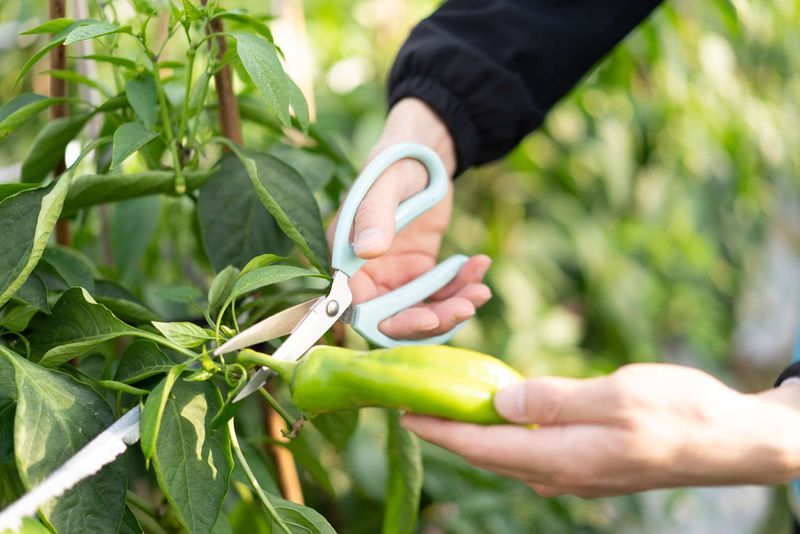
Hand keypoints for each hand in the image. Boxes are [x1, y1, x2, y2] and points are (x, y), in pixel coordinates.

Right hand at [327, 98, 490, 338]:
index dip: (390, 322)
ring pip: (421, 312)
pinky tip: (479, 265)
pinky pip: (441, 294)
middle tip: (466, 308)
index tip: (428, 319)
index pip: (359, 308)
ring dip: (453, 308)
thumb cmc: (395, 164)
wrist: (424, 155)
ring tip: (481, 291)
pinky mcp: (421, 273)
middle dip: (432, 321)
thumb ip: (374, 215)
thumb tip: (368, 249)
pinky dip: (463, 286)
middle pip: (394, 319)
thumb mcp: (384, 185)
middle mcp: (367, 275)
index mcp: (346, 259)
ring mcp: (395, 277)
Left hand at [402, 363, 799, 496]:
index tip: (404, 413)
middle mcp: (562, 473)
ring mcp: (577, 474)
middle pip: (489, 455)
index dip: (440, 431)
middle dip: (448, 434)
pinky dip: (507, 436)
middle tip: (414, 408)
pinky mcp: (590, 466)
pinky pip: (533, 453)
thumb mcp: (615, 395)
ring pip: (510, 457)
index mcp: (563, 456)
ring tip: (448, 411)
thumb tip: (498, 401)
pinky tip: (502, 415)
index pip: (483, 448)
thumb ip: (553, 399)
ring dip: (475, 436)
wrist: (731, 442)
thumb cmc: (681, 412)